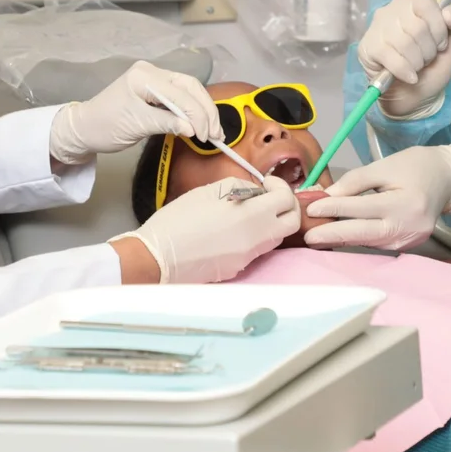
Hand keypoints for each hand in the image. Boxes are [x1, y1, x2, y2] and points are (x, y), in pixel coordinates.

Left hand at [49, 62, 220, 165]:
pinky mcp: (155, 89)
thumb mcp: (136, 126)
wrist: (83, 129)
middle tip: (217, 134)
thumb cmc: (105, 127)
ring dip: (202, 110)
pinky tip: (201, 124)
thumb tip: (193, 128)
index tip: (207, 136)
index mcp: (144, 76)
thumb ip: (166, 123)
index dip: (197, 115)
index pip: (180, 93)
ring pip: (188, 90)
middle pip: (189, 86)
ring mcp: (154, 78)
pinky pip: (180, 96)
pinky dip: (192, 110)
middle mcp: (151, 71)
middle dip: (205, 110)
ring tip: (214, 131)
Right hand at [120, 175, 300, 283]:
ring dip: (270, 221)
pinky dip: (253, 236)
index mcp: (252, 215)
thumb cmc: (179, 219)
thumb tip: (255, 191)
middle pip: (292, 222)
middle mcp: (257, 238)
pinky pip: (256, 249)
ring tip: (247, 211)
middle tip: (267, 197)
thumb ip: (238, 186)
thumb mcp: (208, 191)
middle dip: (285, 206)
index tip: (267, 182)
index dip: (280, 186)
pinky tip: (230, 230)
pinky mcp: (238, 269)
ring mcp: (249, 257)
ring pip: (275, 237)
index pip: (287, 200)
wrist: (159, 256)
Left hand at [302, 145, 450, 249]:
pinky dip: (356, 239)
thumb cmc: (415, 166)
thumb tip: (327, 195)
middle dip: (332, 234)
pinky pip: (376, 243)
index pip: (362, 208)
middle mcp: (409, 227)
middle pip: (363, 233)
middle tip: (307, 236)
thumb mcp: (385, 166)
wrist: (448, 178)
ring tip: (316, 236)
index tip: (311, 208)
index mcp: (405, 204)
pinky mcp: (407, 245)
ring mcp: (409, 240)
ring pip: (368, 241)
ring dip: (341, 238)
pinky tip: (338, 236)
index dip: (334, 208)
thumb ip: (356, 180)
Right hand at [358, 0, 450, 117]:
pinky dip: (405, 71)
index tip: (440, 45)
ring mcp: (376, 28)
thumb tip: (448, 14)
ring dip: (417, 62)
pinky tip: (409, 76)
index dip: (438, 30)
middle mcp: (391, 10)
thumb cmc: (432, 65)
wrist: (414, 95)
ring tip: (416, 66)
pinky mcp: (367, 48)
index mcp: (413, 4)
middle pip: (417, 27)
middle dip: (428, 50)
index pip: (427, 5)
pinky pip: (391, 58)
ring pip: (404, 43)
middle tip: (426, 59)